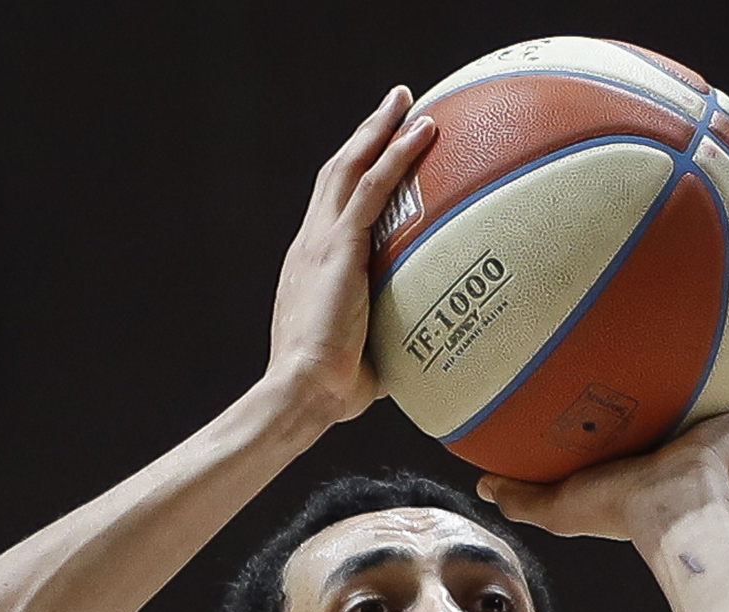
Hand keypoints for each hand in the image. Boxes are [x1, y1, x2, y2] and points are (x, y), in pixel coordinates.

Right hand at [263, 89, 436, 428]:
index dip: (351, 174)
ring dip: (378, 128)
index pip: (331, 207)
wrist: (301, 393)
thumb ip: (389, 347)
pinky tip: (423, 131)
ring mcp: (321, 241)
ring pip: (350, 166)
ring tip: (404, 99)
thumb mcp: (365, 362)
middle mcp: (310, 243)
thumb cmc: (330, 394)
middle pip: (336, 172)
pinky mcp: (338, 248)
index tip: (373, 154)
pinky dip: (397, 154)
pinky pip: (373, 187)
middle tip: (391, 106)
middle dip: (363, 135)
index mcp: (311, 266)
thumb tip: (427, 362)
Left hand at [478, 336, 728, 546]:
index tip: (634, 373)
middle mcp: (697, 447)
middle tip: (688, 337)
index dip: (646, 401)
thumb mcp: (558, 502)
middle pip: (702, 403)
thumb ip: (521, 494)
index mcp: (658, 461)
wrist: (673, 510)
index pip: (653, 425)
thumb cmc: (620, 509)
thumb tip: (484, 484)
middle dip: (699, 375)